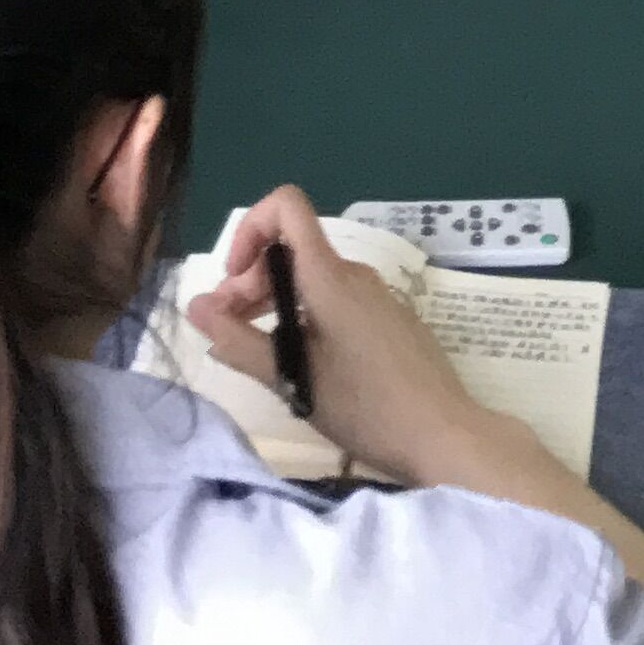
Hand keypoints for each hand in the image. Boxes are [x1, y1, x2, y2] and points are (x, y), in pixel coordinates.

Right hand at [197, 186, 481, 471]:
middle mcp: (355, 275)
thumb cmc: (368, 407)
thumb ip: (238, 341)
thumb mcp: (294, 379)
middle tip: (231, 331)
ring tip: (261, 351)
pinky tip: (308, 364)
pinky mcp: (392, 322)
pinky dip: (308, 316)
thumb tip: (195, 306)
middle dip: (251, 280)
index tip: (234, 283)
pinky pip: (339, 300)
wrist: (448, 437)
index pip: (286, 206)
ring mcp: (378, 298)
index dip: (249, 229)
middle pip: (292, 249)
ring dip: (276, 301)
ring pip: (313, 278)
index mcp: (329, 277)